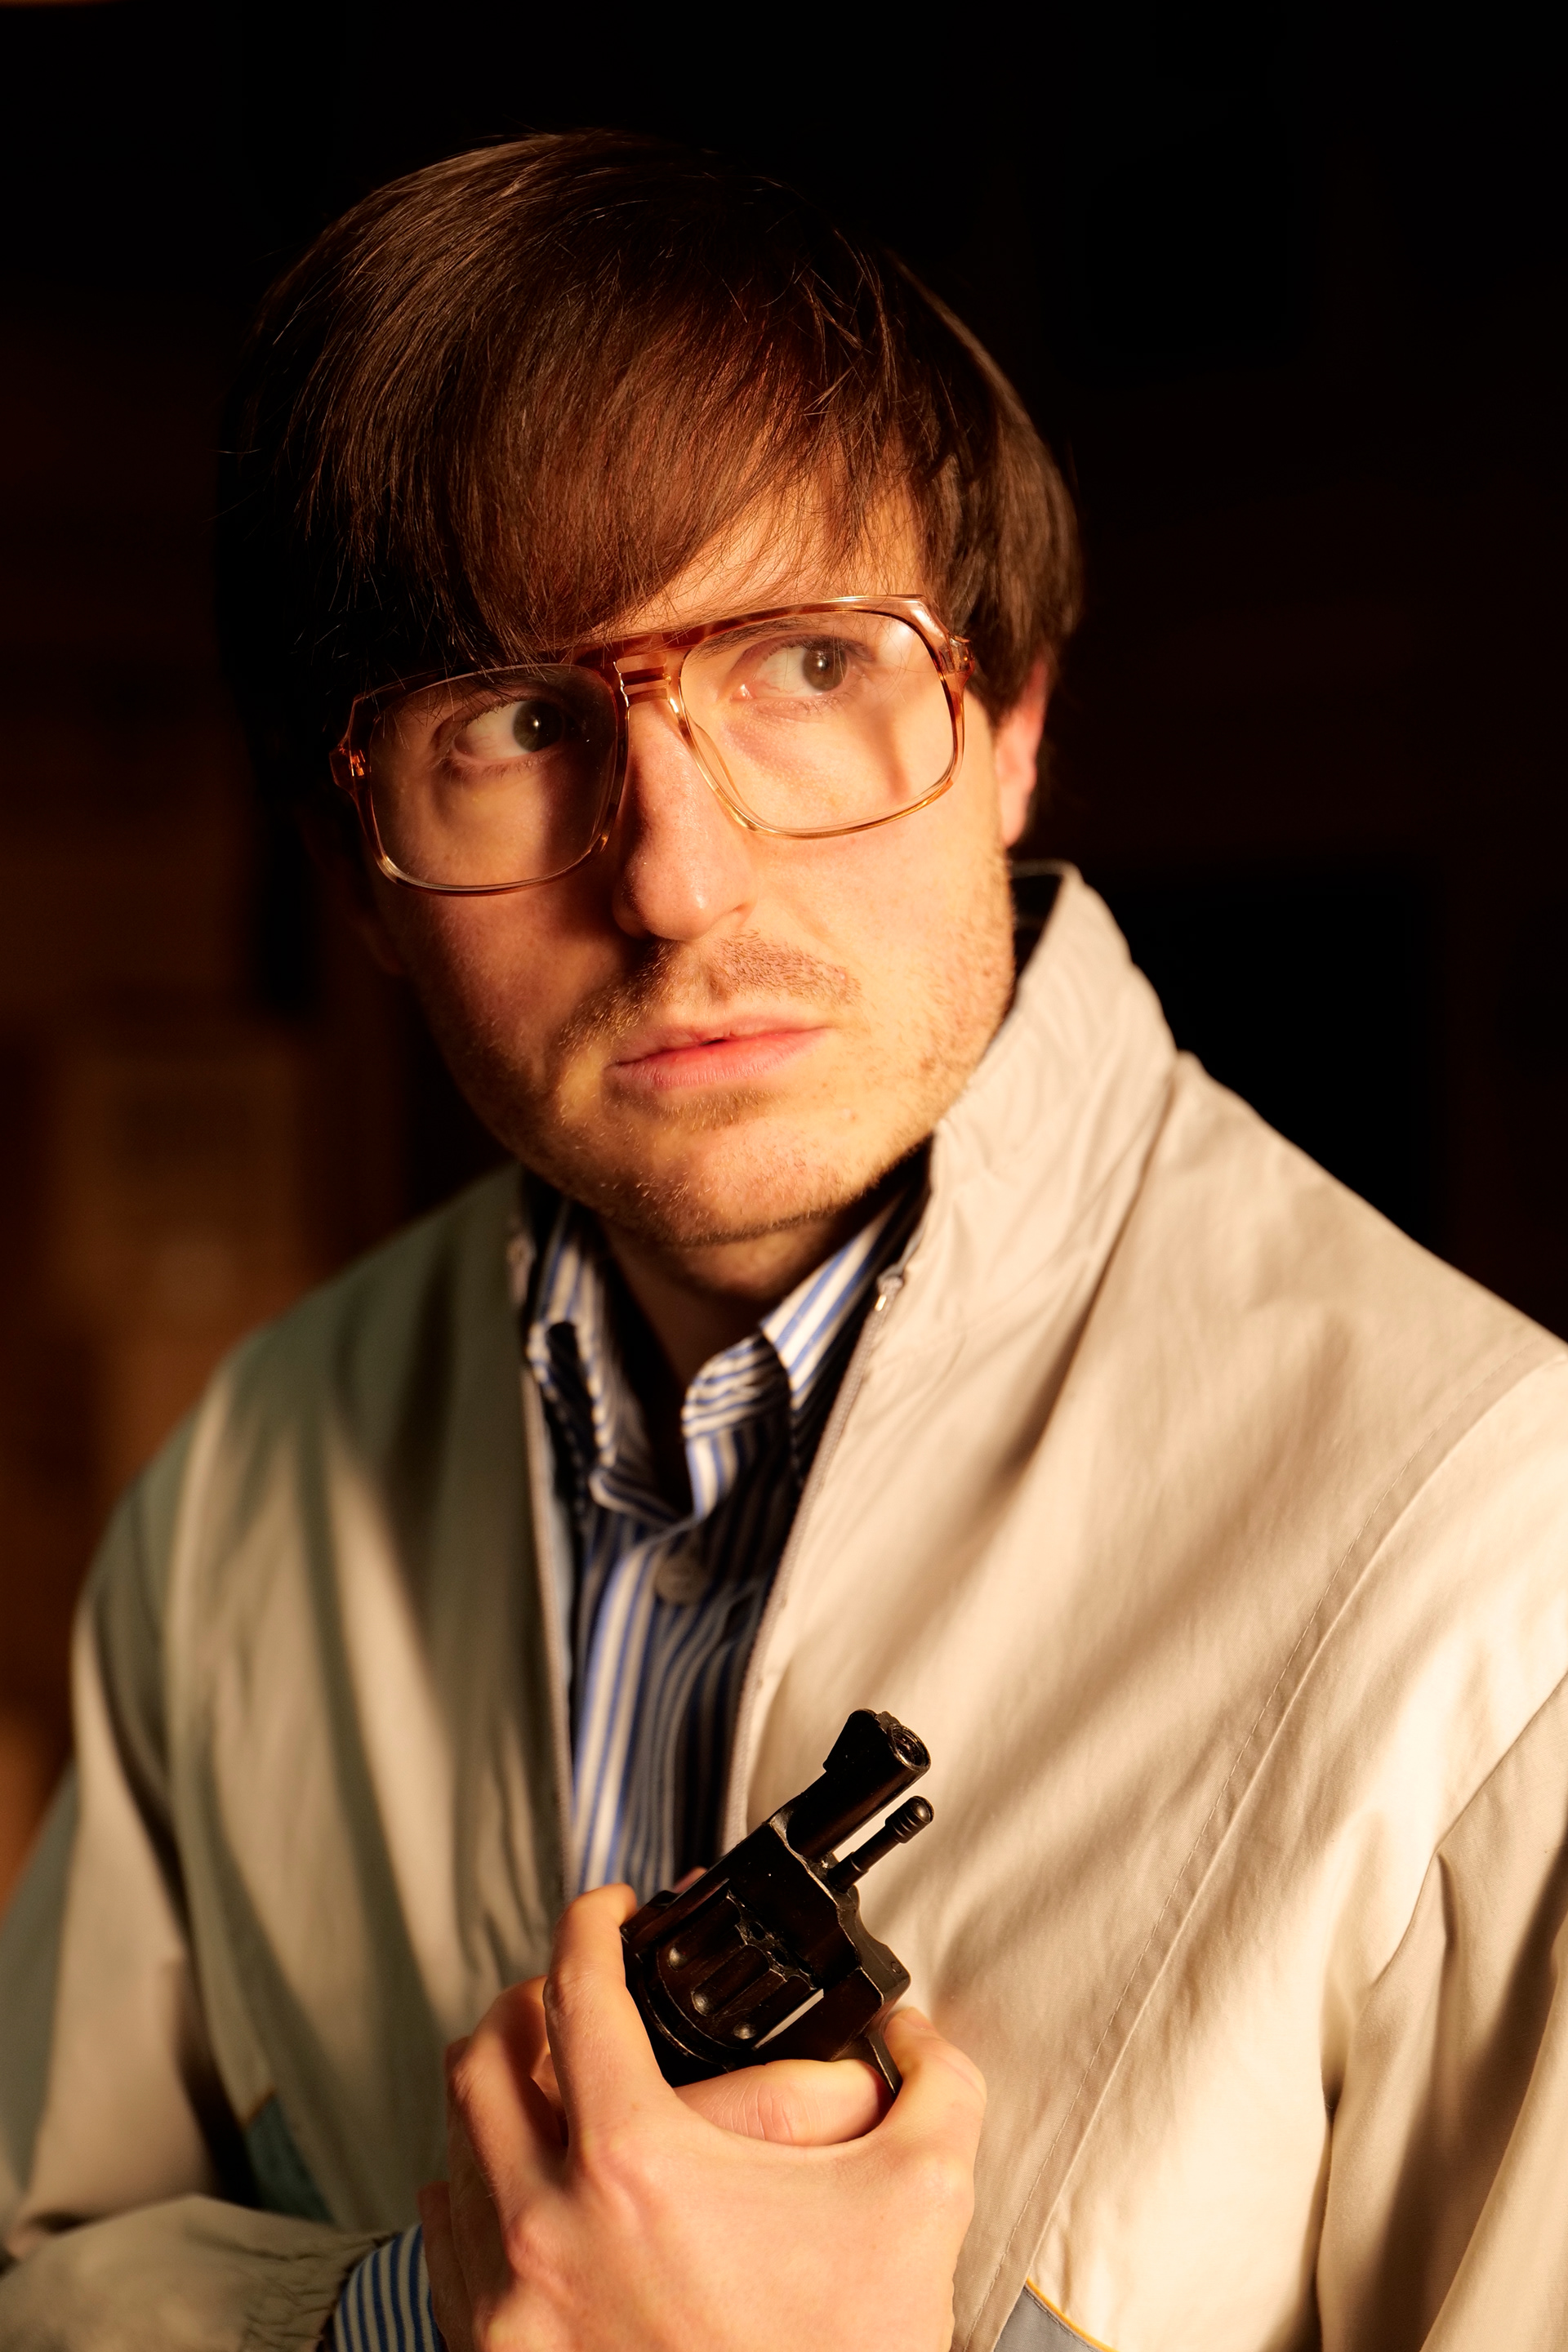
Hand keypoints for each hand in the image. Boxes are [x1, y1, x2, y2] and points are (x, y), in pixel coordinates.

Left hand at [419, 1883, 984, 2351]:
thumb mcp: (918, 2203)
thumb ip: (933, 2088)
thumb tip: (914, 2037)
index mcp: (633, 2165)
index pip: (577, 1994)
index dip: (590, 1925)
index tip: (608, 1908)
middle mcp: (543, 2230)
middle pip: (480, 2063)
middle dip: (521, 2004)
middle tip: (562, 1993)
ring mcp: (504, 2309)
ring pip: (450, 2153)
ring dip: (491, 2100)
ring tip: (540, 2086)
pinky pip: (443, 2248)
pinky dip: (469, 2193)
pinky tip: (515, 2190)